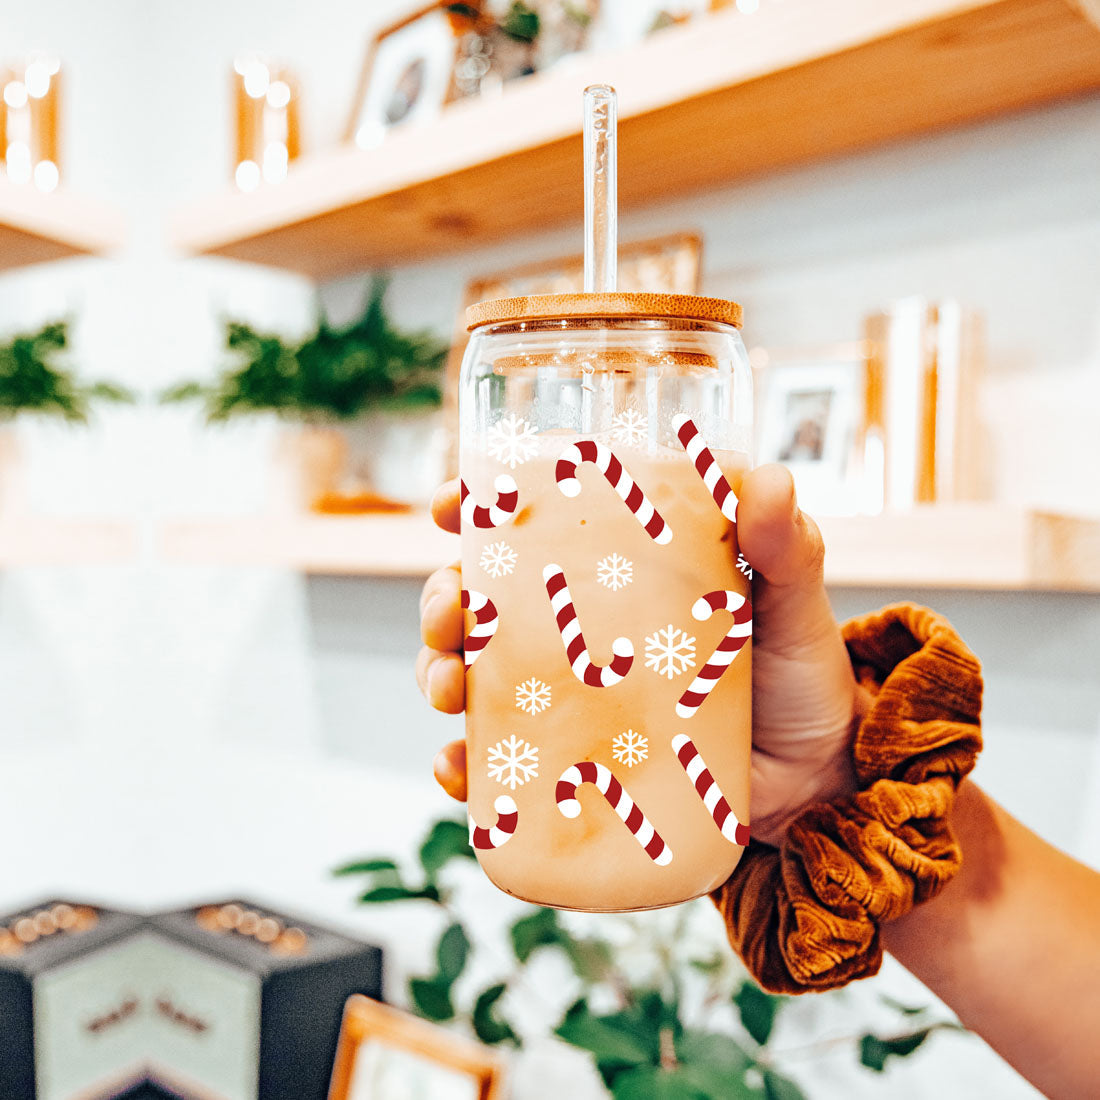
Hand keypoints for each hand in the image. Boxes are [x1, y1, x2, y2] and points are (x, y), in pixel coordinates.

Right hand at [417, 466, 861, 845]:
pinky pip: (501, 764)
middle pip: (481, 600)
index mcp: (617, 574)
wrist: (818, 783)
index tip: (451, 503)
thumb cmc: (798, 676)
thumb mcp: (792, 603)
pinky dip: (465, 765)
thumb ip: (784, 545)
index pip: (533, 526)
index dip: (478, 507)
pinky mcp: (572, 763)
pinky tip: (457, 768)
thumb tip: (765, 478)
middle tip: (449, 613)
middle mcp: (579, 630)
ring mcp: (570, 697)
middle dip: (442, 598)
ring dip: (438, 674)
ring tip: (447, 689)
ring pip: (473, 675)